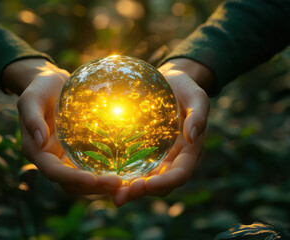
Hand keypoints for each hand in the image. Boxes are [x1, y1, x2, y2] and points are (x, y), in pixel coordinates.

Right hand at [3, 58, 121, 194]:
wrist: (51, 85)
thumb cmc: (39, 89)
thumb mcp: (31, 99)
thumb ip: (32, 119)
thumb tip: (40, 141)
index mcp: (37, 152)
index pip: (54, 172)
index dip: (72, 179)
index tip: (93, 180)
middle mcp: (52, 159)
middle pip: (71, 183)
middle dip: (93, 187)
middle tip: (118, 183)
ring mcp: (66, 157)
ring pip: (84, 180)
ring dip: (103, 185)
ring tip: (125, 182)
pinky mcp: (78, 151)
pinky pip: (92, 166)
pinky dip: (106, 172)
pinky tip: (126, 170)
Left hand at [113, 58, 212, 206]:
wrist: (169, 83)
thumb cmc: (184, 88)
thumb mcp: (196, 96)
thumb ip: (198, 114)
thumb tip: (192, 135)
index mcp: (189, 151)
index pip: (180, 174)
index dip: (165, 183)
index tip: (147, 184)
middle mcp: (173, 159)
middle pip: (160, 185)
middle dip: (142, 193)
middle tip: (121, 196)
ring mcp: (157, 157)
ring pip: (145, 181)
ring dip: (129, 191)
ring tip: (111, 195)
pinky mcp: (142, 151)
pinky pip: (133, 167)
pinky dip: (122, 176)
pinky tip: (104, 178)